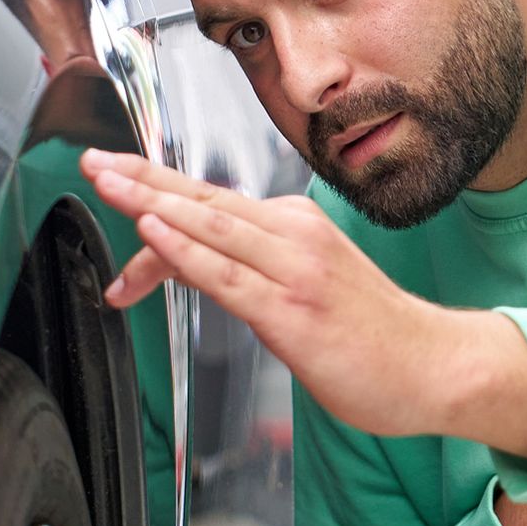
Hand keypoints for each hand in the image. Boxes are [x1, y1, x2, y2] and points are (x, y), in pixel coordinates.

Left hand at [80, 149, 526, 455]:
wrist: (435, 364)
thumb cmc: (373, 333)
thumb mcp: (302, 286)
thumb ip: (243, 270)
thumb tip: (180, 263)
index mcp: (292, 226)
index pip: (208, 202)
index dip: (154, 185)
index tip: (112, 172)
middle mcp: (291, 235)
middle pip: (200, 200)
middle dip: (140, 179)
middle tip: (91, 162)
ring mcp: (292, 270)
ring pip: (208, 227)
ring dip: (150, 203)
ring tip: (106, 184)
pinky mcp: (292, 311)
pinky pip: (226, 275)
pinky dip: (184, 251)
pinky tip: (152, 235)